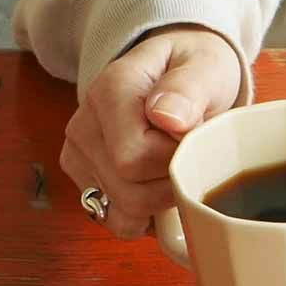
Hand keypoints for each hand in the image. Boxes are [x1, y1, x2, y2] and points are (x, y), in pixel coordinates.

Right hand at [60, 24, 242, 239]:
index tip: (198, 137)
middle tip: (194, 152)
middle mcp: (84, 124)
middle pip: (128, 190)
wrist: (181, 69)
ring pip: (121, 212)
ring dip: (162, 200)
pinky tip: (163, 187)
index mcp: (110, 90)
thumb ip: (189, 88)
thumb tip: (166, 116)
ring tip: (179, 165)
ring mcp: (79, 155)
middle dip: (173, 182)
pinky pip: (115, 219)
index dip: (176, 159)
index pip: (134, 156)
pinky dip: (147, 215)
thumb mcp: (206, 66)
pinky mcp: (84, 178)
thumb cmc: (196, 69)